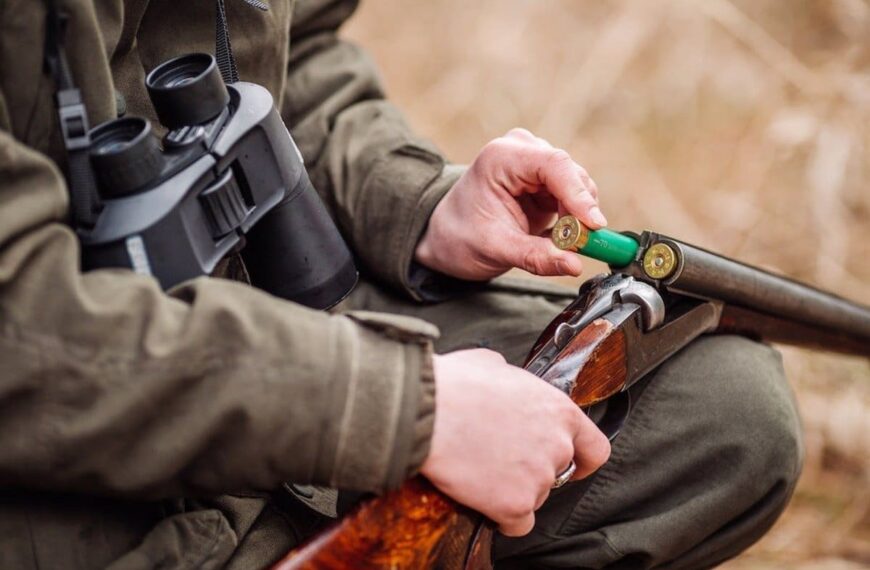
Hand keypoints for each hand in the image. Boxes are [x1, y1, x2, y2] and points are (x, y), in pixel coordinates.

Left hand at [415, 128, 605, 280]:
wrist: (446, 236)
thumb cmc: (461, 236)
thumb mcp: (496, 249)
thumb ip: (536, 257)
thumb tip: (574, 265)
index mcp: (502, 157)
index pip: (554, 165)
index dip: (579, 195)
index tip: (594, 225)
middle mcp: (521, 151)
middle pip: (570, 174)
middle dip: (580, 211)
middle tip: (581, 246)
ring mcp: (534, 162)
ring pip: (577, 185)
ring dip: (578, 216)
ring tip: (562, 244)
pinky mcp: (543, 179)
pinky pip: (572, 196)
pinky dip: (573, 218)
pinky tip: (558, 236)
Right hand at [420, 349, 610, 536]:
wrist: (425, 411)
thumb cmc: (453, 385)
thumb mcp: (491, 363)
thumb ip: (511, 379)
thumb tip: (503, 379)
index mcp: (558, 410)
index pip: (594, 448)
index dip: (583, 460)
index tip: (573, 466)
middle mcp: (557, 445)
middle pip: (555, 473)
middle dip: (530, 470)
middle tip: (499, 459)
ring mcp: (539, 478)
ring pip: (534, 498)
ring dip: (512, 490)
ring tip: (480, 471)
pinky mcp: (515, 504)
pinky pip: (517, 524)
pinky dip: (502, 517)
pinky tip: (483, 500)